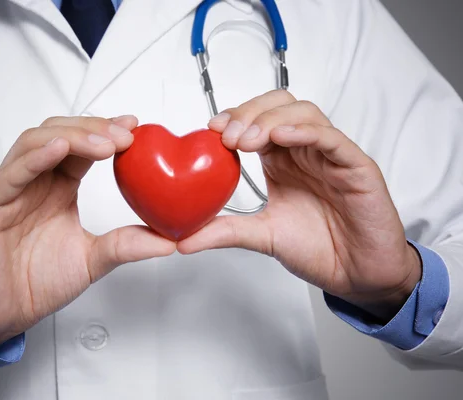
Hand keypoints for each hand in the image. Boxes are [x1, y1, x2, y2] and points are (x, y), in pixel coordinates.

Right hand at [0, 115, 175, 350]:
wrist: (0, 317)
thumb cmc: (36, 284)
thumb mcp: (92, 259)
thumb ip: (125, 245)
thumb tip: (168, 241)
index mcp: (56, 189)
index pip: (81, 148)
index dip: (106, 132)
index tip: (135, 127)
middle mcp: (33, 183)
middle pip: (59, 134)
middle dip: (93, 128)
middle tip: (125, 135)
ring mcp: (8, 191)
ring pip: (34, 143)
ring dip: (71, 136)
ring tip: (104, 143)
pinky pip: (11, 174)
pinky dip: (35, 157)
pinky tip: (60, 148)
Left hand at [177, 90, 420, 321]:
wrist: (357, 276)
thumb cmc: (319, 250)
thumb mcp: (262, 236)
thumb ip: (225, 231)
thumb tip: (181, 239)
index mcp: (283, 161)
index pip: (257, 120)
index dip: (234, 117)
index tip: (211, 130)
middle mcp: (305, 152)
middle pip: (279, 106)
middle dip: (249, 113)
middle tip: (226, 136)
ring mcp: (331, 156)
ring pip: (304, 113)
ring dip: (270, 120)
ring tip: (246, 142)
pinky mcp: (356, 167)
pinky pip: (332, 138)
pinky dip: (305, 131)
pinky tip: (282, 137)